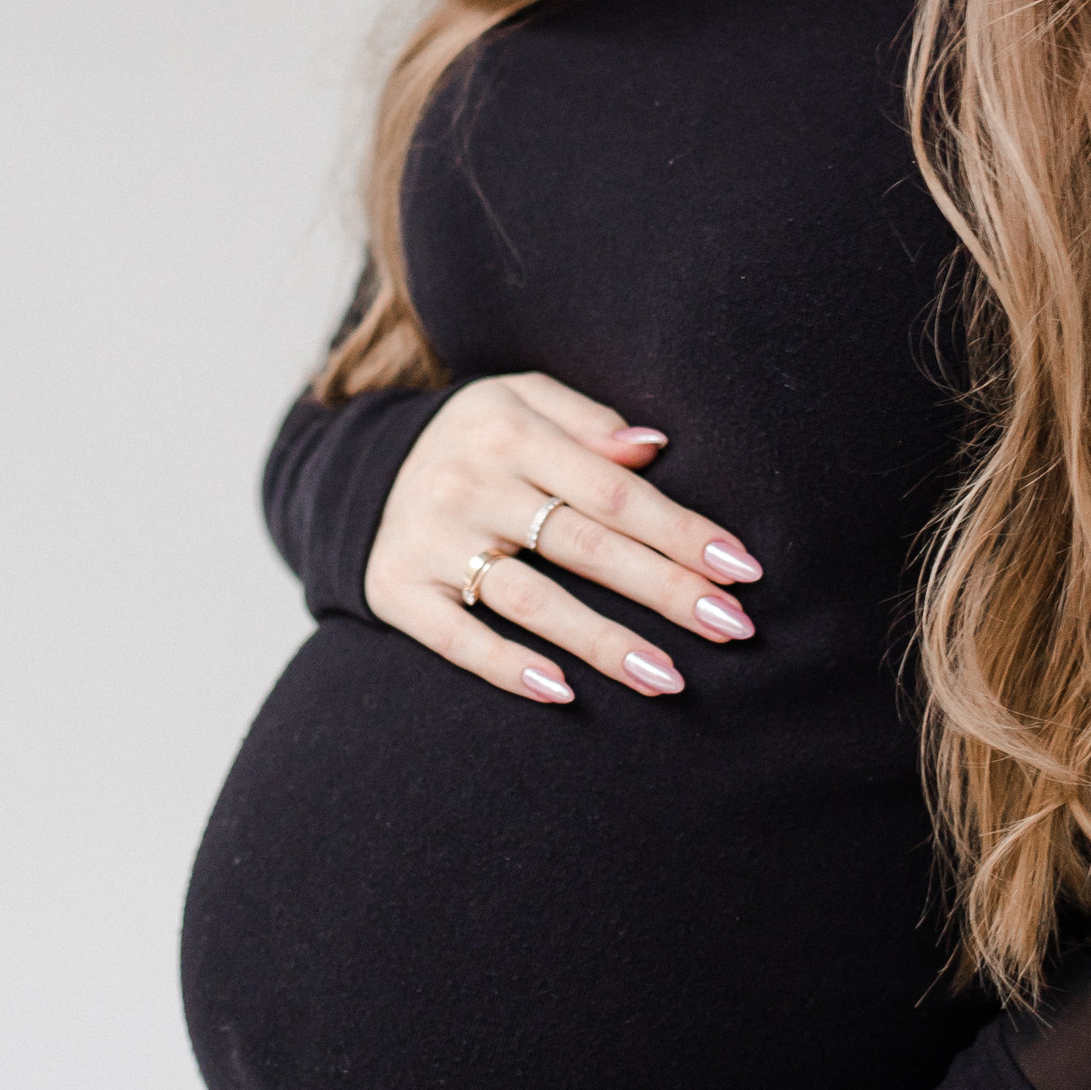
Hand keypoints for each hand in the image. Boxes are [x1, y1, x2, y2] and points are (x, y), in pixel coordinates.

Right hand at [361, 370, 760, 705]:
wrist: (349, 470)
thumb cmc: (467, 438)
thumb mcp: (515, 397)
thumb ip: (586, 418)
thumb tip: (653, 448)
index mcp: (509, 431)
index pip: (613, 490)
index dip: (680, 531)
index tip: (740, 568)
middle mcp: (470, 484)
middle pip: (585, 546)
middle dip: (665, 590)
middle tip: (733, 628)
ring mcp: (432, 542)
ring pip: (530, 600)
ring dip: (604, 642)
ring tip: (668, 678)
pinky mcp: (398, 590)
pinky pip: (456, 638)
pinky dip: (507, 666)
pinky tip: (562, 692)